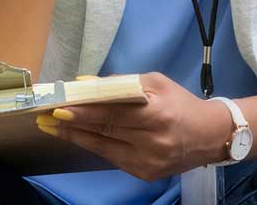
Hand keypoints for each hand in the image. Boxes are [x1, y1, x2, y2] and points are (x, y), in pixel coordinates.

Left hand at [34, 72, 232, 180]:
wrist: (210, 136)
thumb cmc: (181, 103)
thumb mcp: (156, 83)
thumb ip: (120, 83)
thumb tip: (85, 84)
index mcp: (157, 114)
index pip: (113, 113)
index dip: (84, 112)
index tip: (59, 108)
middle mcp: (153, 141)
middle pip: (105, 132)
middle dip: (72, 124)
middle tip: (45, 117)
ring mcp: (148, 162)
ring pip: (104, 149)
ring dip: (76, 137)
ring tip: (51, 128)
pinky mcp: (145, 174)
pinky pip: (112, 158)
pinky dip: (94, 146)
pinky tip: (77, 137)